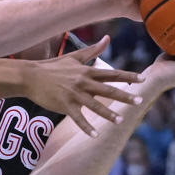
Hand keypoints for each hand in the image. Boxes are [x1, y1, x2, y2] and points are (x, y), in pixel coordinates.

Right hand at [24, 35, 143, 135]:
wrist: (30, 76)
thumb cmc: (52, 66)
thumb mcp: (74, 57)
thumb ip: (92, 50)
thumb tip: (107, 38)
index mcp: (87, 71)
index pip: (112, 74)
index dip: (128, 76)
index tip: (143, 80)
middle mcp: (83, 82)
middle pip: (108, 90)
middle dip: (125, 96)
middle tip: (140, 102)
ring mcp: (74, 94)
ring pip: (95, 105)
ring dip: (108, 114)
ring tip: (121, 121)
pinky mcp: (64, 105)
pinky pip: (78, 118)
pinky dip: (86, 127)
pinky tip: (95, 135)